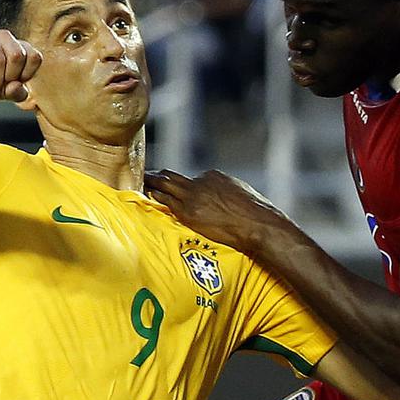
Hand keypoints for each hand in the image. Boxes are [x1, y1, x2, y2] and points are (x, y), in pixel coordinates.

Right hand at [0, 30, 42, 101]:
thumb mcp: (6, 93)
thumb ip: (18, 93)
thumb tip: (16, 86)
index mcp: (19, 46)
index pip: (35, 57)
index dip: (26, 75)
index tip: (15, 84)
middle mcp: (5, 38)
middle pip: (17, 56)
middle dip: (9, 79)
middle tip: (0, 90)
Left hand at [145, 169, 288, 250]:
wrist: (257, 223)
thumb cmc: (255, 213)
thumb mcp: (239, 193)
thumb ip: (225, 192)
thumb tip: (222, 200)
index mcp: (214, 176)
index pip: (192, 179)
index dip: (183, 184)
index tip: (176, 187)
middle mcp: (201, 182)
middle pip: (173, 176)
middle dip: (160, 176)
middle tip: (147, 175)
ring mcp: (193, 196)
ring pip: (165, 185)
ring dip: (152, 183)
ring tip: (142, 183)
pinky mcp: (188, 211)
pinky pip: (165, 201)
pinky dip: (154, 196)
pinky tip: (145, 196)